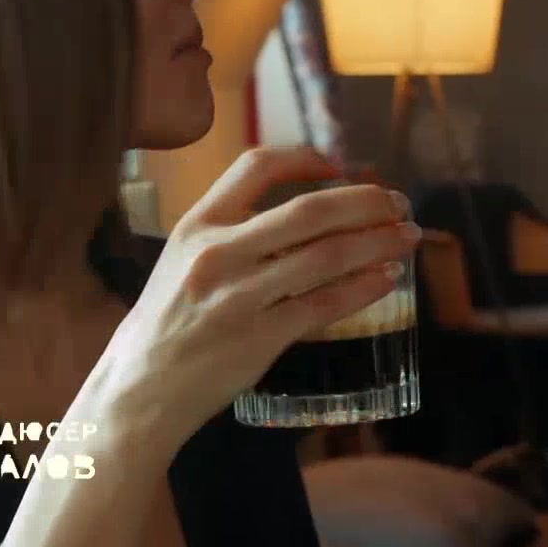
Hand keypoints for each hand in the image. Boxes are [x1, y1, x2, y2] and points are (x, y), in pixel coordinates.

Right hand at [91, 147, 418, 443]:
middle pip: (309, 210)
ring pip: (326, 256)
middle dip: (365, 202)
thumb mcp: (182, 258)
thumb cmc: (168, 321)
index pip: (257, 166)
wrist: (140, 388)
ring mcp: (239, 297)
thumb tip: (304, 214)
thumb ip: (232, 232)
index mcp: (197, 224)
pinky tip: (386, 278)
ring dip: (377, 242)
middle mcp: (217, 253)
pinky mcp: (259, 338)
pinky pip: (324, 304)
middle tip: (398, 202)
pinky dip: (363, 288)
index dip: (306, 158)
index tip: (340, 166)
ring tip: (407, 236)